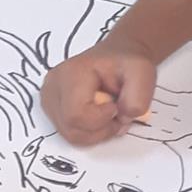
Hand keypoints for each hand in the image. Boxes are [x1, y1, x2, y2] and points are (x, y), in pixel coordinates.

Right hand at [40, 40, 156, 144]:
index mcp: (71, 73)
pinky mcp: (51, 107)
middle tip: (117, 113)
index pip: (76, 115)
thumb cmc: (127, 63)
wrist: (118, 57)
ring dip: (95, 132)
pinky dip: (88, 131)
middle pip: (71, 129)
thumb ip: (138, 98)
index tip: (117, 106)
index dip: (101, 119)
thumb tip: (122, 118)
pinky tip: (98, 116)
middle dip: (100, 129)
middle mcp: (53, 85)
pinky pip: (69, 132)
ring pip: (70, 134)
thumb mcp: (142, 73)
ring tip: (109, 114)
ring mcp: (49, 97)